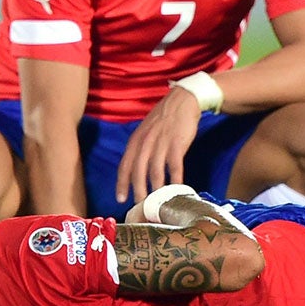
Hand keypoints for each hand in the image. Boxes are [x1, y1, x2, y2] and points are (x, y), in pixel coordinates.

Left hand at [114, 85, 202, 204]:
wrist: (184, 100)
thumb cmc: (165, 116)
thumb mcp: (146, 129)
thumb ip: (140, 147)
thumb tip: (137, 167)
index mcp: (136, 139)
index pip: (125, 165)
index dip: (122, 183)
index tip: (120, 198)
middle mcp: (146, 142)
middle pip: (138, 172)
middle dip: (139, 191)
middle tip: (141, 205)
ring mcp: (161, 143)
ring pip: (155, 172)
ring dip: (156, 189)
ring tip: (158, 201)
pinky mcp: (177, 144)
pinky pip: (175, 166)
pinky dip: (175, 179)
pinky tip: (177, 188)